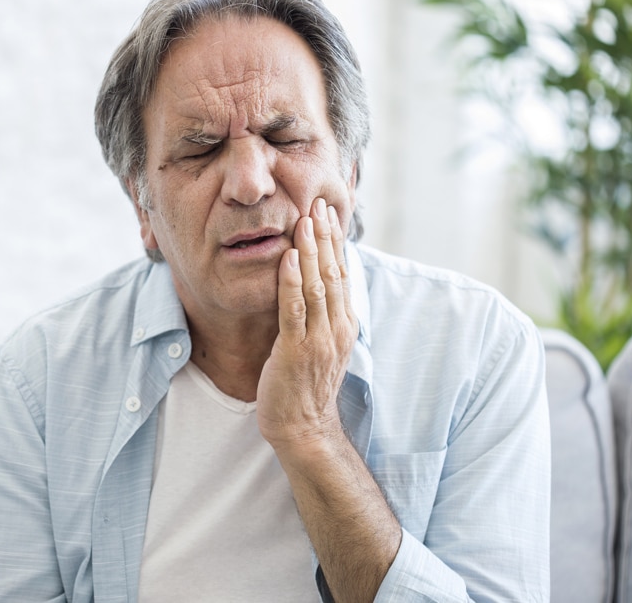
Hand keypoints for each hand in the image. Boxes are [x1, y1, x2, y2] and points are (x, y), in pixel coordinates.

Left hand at [257, 197, 357, 449]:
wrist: (304, 427)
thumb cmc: (307, 385)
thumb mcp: (323, 344)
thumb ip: (324, 313)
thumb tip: (318, 282)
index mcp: (345, 324)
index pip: (342, 274)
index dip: (335, 242)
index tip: (328, 212)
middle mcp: (337, 328)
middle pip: (333, 273)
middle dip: (325, 237)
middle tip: (318, 203)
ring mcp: (319, 339)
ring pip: (317, 286)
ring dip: (310, 251)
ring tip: (305, 220)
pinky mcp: (296, 350)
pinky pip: (294, 310)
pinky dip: (290, 281)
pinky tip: (286, 257)